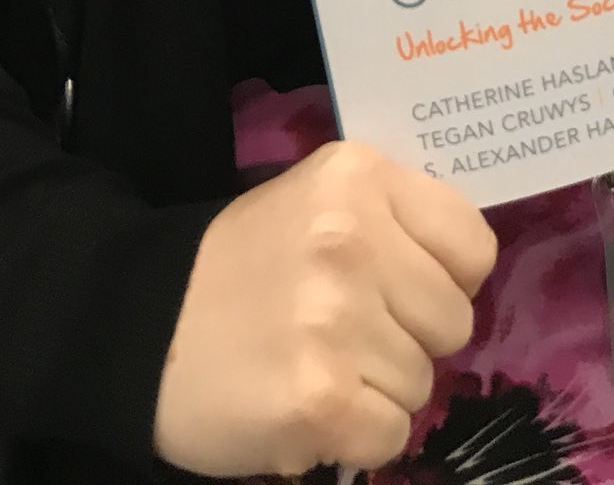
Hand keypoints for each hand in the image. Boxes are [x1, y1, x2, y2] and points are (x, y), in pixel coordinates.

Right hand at [152, 140, 496, 476]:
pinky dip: (356, 436)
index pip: (472, 245)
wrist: (142, 327)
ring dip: (378, 388)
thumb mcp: (318, 202)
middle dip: (410, 337)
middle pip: (453, 320)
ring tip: (317, 362)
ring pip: (422, 382)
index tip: (401, 286)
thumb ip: (392, 219)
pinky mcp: (320, 400)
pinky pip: (391, 434)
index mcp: (358, 178)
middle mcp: (352, 240)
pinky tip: (310, 404)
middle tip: (346, 330)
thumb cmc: (245, 266)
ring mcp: (337, 322)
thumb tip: (463, 271)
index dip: (445, 277)